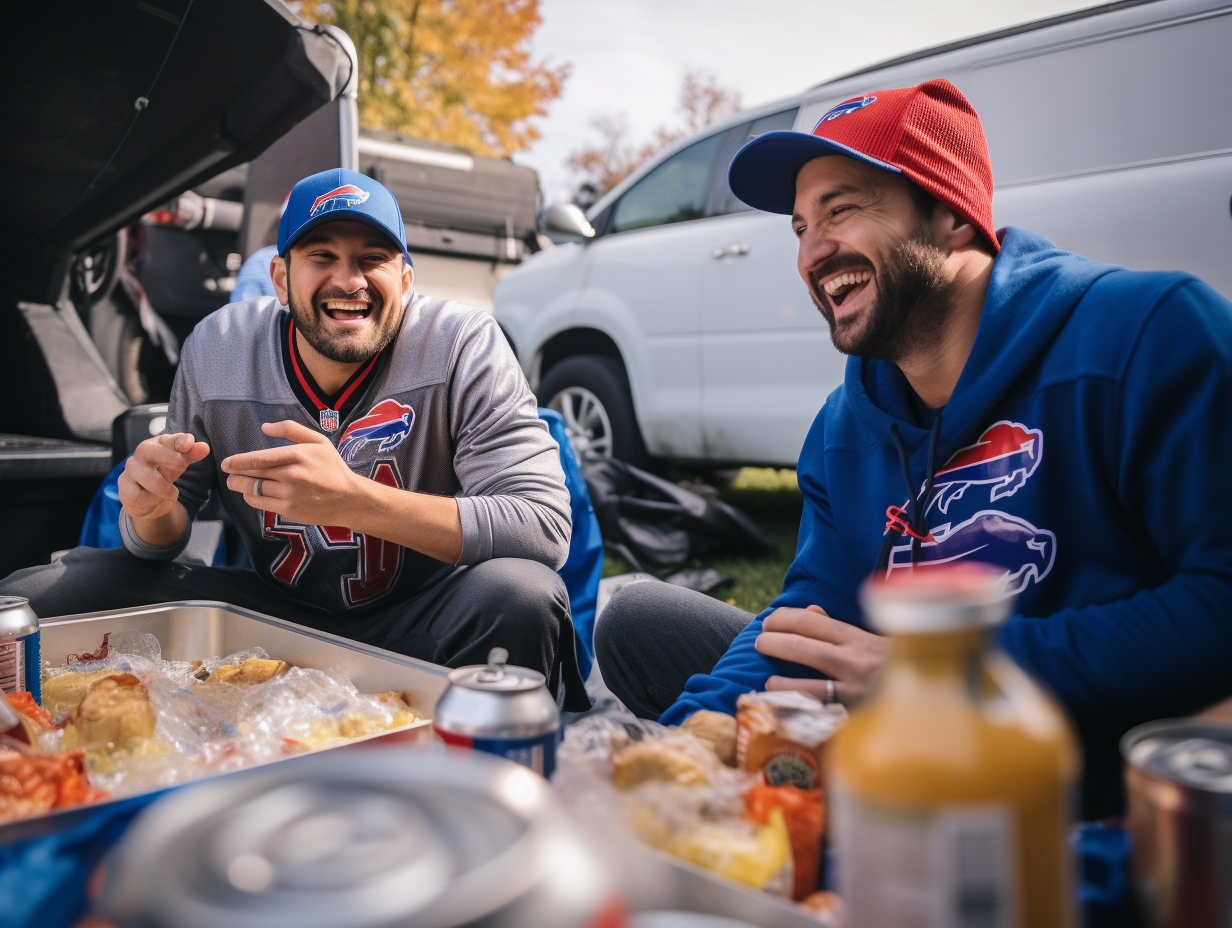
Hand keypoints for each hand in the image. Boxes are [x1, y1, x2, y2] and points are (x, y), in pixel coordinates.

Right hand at [117, 433, 210, 519]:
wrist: (145, 497)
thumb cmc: (162, 473)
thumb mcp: (179, 463)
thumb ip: (191, 454)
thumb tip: (204, 447)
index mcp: (157, 444)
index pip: (166, 438)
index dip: (178, 440)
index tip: (189, 443)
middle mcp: (141, 453)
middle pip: (148, 449)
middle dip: (168, 458)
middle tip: (180, 469)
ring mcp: (131, 469)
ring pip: (145, 476)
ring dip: (163, 489)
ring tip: (172, 493)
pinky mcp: (124, 485)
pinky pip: (138, 495)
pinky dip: (151, 500)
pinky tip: (155, 499)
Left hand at [221, 420, 361, 525]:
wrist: (350, 499)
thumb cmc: (333, 468)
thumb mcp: (318, 441)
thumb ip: (291, 430)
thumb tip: (265, 427)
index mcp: (297, 455)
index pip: (259, 458)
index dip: (238, 461)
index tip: (227, 462)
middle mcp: (292, 474)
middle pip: (252, 473)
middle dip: (235, 473)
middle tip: (228, 471)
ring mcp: (289, 494)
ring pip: (253, 489)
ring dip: (239, 485)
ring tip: (235, 483)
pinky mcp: (289, 510)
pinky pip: (261, 503)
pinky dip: (252, 498)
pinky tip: (251, 493)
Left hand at [755, 605, 890, 707]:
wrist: (930, 700)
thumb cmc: (893, 667)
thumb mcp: (872, 641)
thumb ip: (839, 627)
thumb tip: (811, 610)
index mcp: (858, 639)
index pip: (812, 621)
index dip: (784, 618)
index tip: (768, 622)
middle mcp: (856, 663)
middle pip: (802, 647)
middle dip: (773, 643)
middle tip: (759, 643)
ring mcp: (854, 693)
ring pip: (805, 685)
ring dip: (779, 682)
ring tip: (768, 681)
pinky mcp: (853, 719)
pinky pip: (819, 716)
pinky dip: (797, 712)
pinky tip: (784, 709)